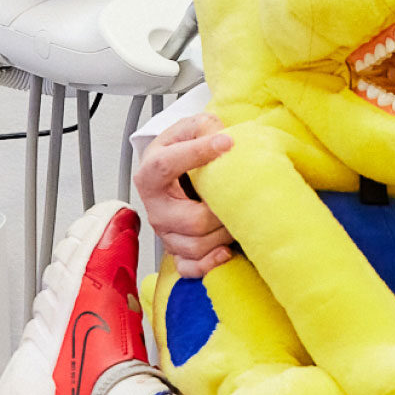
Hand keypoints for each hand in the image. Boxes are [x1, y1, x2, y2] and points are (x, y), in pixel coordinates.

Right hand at [135, 114, 234, 276]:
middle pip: (191, 219)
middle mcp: (155, 206)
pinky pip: (190, 267)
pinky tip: (226, 250)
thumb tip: (221, 135)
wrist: (177, 171)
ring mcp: (164, 232)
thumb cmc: (185, 150)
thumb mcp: (191, 129)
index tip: (227, 143)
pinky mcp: (175, 251)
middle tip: (243, 198)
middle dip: (223, 211)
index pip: (166, 165)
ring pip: (196, 245)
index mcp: (151, 172)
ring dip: (225, 233)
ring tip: (240, 216)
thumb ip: (204, 126)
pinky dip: (210, 263)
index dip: (197, 154)